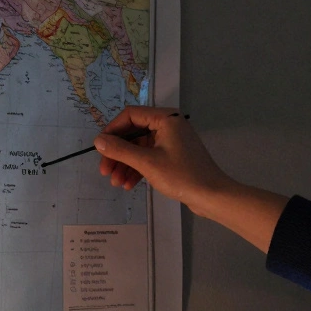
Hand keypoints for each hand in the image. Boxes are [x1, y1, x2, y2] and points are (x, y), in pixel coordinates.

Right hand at [95, 106, 231, 208]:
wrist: (211, 195)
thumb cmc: (181, 175)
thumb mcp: (147, 162)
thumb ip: (121, 150)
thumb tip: (98, 141)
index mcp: (165, 118)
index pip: (130, 115)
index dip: (112, 130)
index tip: (99, 148)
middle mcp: (168, 125)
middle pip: (133, 133)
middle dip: (118, 153)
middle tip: (105, 171)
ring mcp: (171, 141)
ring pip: (139, 148)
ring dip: (126, 164)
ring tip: (116, 183)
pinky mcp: (172, 156)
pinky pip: (149, 157)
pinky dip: (138, 169)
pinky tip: (128, 185)